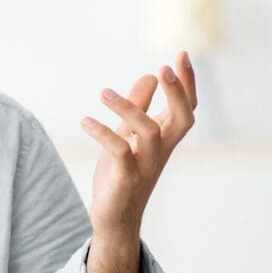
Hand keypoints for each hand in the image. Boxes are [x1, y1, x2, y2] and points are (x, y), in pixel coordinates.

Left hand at [79, 50, 197, 242]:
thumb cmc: (122, 174)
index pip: (185, 107)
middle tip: (163, 68)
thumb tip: (149, 76)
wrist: (115, 218)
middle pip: (182, 119)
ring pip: (149, 132)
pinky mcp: (126, 178)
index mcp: (163, 138)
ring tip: (103, 92)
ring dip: (128, 108)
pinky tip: (85, 121)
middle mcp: (160, 150)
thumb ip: (139, 107)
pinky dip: (103, 134)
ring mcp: (145, 165)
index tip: (180, 54)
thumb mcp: (128, 135)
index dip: (186, 83)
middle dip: (177, 93)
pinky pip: (120, 152)